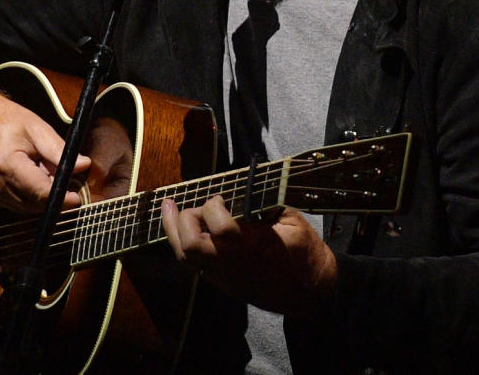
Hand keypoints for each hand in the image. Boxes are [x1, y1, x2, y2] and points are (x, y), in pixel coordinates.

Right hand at [0, 84, 89, 213]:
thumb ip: (59, 150)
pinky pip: (14, 205)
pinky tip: (27, 175)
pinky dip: (26, 195)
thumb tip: (82, 165)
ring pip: (25, 208)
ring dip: (39, 196)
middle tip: (62, 177)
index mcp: (6, 164)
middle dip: (52, 195)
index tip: (75, 198)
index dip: (61, 198)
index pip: (39, 192)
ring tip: (41, 170)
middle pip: (34, 203)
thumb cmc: (4, 120)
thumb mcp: (36, 128)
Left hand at [160, 195, 336, 316]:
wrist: (309, 292)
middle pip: (193, 245)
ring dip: (174, 230)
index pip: (220, 226)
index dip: (213, 205)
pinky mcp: (221, 283)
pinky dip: (181, 243)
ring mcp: (225, 276)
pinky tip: (179, 227)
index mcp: (256, 245)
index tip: (221, 198)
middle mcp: (235, 263)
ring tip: (169, 208)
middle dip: (187, 218)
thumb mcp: (294, 220)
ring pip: (186, 257)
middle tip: (197, 206)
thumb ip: (266, 202)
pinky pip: (191, 266)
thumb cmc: (305, 252)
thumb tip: (242, 185)